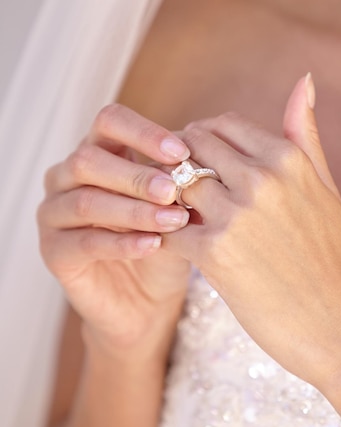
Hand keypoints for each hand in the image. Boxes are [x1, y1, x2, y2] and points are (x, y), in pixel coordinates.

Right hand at [38, 104, 190, 349]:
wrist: (146, 304)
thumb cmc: (163, 249)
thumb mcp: (176, 212)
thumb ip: (179, 188)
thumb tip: (200, 165)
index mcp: (97, 155)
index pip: (109, 123)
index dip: (143, 133)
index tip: (180, 152)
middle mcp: (66, 178)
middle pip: (89, 159)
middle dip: (137, 175)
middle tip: (173, 189)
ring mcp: (54, 214)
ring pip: (86, 201)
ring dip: (133, 210)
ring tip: (173, 220)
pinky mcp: (54, 252)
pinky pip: (84, 241)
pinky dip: (121, 242)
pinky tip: (152, 244)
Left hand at [164, 76, 340, 389]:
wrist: (335, 325)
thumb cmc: (329, 257)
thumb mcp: (325, 189)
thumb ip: (304, 135)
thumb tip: (302, 80)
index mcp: (287, 159)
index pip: (222, 125)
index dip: (200, 140)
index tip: (193, 159)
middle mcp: (261, 179)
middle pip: (191, 147)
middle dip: (175, 161)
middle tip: (168, 182)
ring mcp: (236, 215)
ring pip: (174, 182)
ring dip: (160, 194)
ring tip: (160, 209)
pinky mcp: (213, 253)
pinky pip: (165, 227)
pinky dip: (155, 231)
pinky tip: (157, 240)